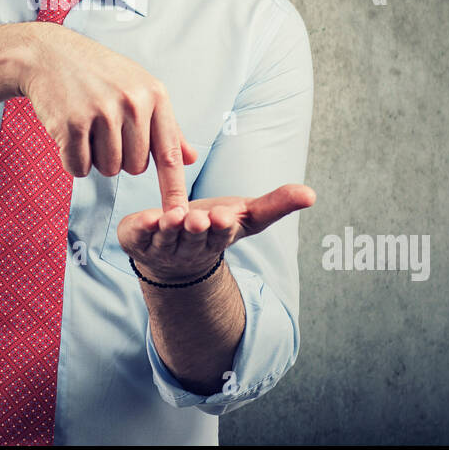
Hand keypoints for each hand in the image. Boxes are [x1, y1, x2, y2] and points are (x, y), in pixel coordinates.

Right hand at [17, 22, 197, 178]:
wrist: (50, 55)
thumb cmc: (99, 74)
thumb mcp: (139, 88)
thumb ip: (165, 126)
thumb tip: (190, 158)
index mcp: (154, 94)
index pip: (169, 153)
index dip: (173, 189)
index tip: (178, 214)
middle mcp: (132, 103)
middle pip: (135, 167)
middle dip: (119, 157)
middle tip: (104, 128)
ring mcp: (102, 112)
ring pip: (108, 169)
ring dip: (95, 157)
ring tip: (87, 127)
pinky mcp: (72, 123)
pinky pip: (79, 167)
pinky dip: (72, 159)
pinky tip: (68, 133)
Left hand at [119, 183, 315, 282]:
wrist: (171, 255)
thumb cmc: (213, 227)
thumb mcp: (247, 215)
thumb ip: (276, 204)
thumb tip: (312, 194)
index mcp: (217, 239)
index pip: (222, 235)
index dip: (222, 227)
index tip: (226, 217)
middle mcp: (190, 247)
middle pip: (194, 239)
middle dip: (197, 229)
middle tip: (199, 219)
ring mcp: (161, 247)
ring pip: (166, 240)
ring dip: (170, 229)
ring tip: (173, 217)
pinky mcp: (136, 240)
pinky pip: (137, 237)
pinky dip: (141, 228)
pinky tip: (146, 218)